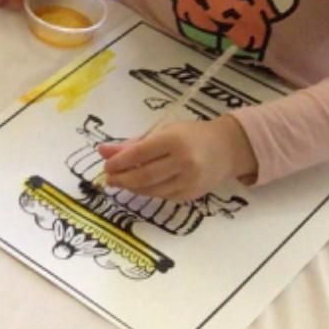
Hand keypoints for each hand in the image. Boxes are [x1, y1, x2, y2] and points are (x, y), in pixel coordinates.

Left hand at [97, 116, 256, 201]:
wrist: (227, 148)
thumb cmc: (190, 135)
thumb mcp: (162, 132)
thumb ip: (132, 143)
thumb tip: (102, 151)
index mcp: (174, 140)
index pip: (140, 153)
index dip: (119, 162)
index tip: (107, 165)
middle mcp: (183, 162)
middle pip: (144, 175)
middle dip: (122, 179)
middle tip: (109, 178)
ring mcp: (189, 181)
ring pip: (152, 189)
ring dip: (132, 188)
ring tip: (121, 182)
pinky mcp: (191, 194)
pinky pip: (163, 196)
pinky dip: (147, 192)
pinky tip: (139, 186)